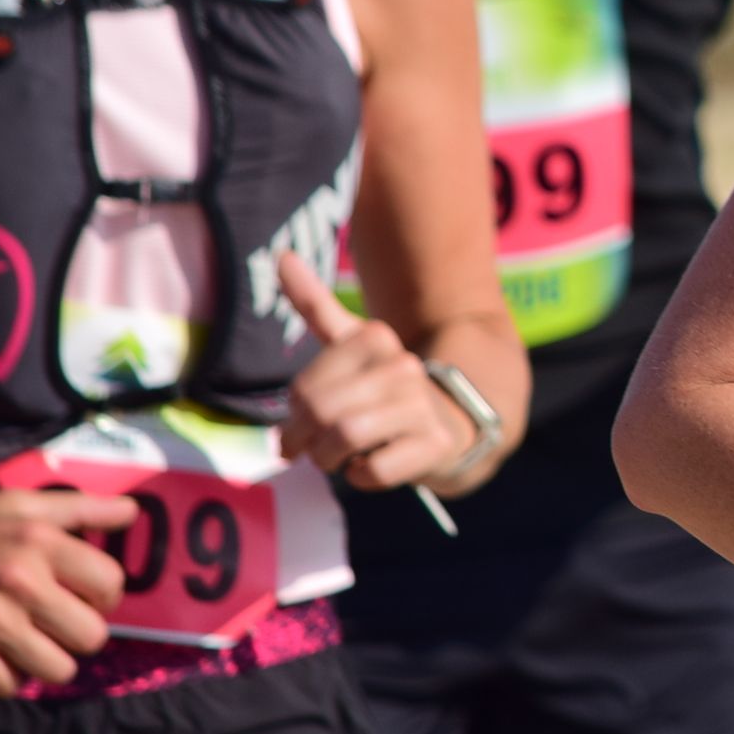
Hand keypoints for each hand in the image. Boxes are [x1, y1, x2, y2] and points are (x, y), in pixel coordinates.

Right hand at [0, 488, 134, 695]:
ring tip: (29, 642)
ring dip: (47, 661)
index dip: (103, 595)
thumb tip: (132, 512)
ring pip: (59, 670)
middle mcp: (22, 581)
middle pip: (92, 636)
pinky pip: (10, 686)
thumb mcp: (22, 505)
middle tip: (55, 622)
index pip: (111, 584)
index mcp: (42, 542)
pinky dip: (6, 676)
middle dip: (78, 633)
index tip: (82, 594)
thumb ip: (81, 508)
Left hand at [274, 250, 474, 490]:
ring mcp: (422, 406)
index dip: (293, 414)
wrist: (452, 419)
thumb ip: (315, 304)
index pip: (305, 389)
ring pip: (345, 439)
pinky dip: (361, 476)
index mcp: (376, 339)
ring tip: (334, 458)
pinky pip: (374, 470)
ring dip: (329, 459)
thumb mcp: (354, 343)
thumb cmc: (385, 385)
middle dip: (304, 440)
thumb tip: (281, 257)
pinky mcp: (436, 445)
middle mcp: (402, 367)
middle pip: (321, 413)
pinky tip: (369, 466)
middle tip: (307, 450)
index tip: (300, 422)